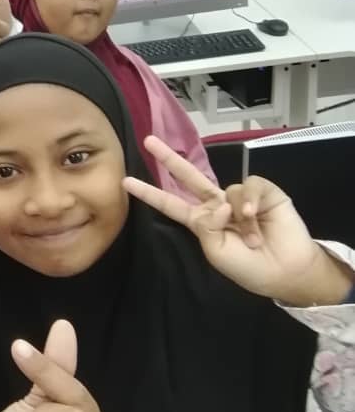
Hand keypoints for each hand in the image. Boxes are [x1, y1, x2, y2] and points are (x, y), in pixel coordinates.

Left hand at [124, 135, 354, 306]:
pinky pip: (248, 186)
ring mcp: (239, 197)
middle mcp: (217, 205)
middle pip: (189, 177)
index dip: (150, 193)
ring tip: (252, 239)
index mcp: (202, 222)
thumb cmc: (247, 267)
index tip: (126, 182)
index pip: (171, 204)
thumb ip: (207, 225)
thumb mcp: (216, 251)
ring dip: (238, 217)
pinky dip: (250, 202)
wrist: (285, 271)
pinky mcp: (262, 190)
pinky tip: (255, 217)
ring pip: (226, 190)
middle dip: (169, 158)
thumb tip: (218, 202)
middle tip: (148, 140)